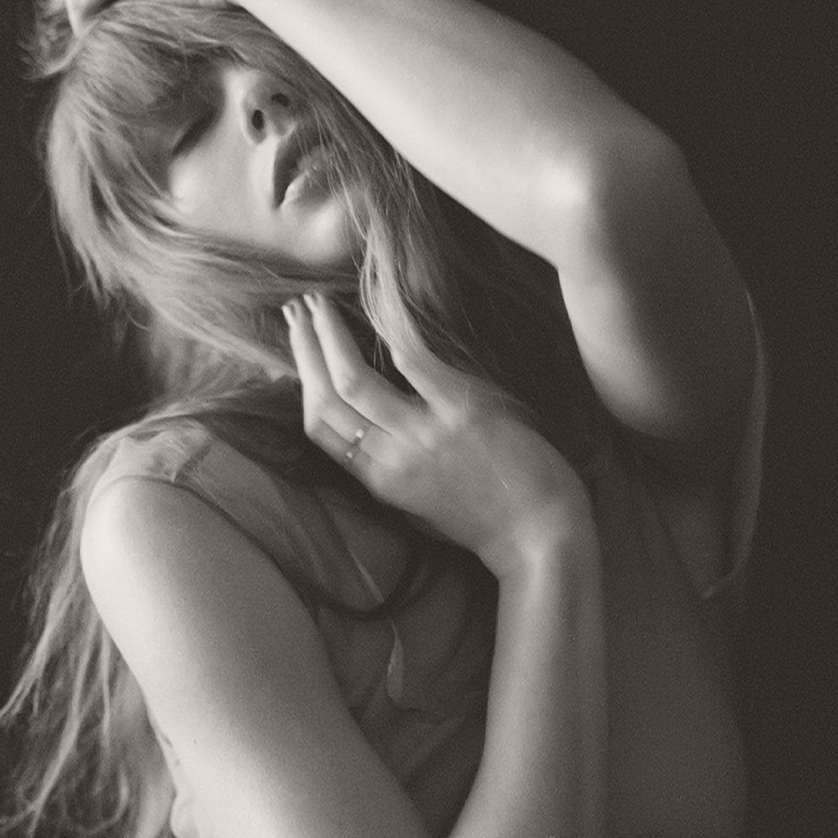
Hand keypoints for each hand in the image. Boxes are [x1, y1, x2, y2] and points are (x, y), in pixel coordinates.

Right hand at [284, 293, 595, 576]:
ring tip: (320, 302)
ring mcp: (425, 435)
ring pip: (355, 381)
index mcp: (380, 480)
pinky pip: (416, 365)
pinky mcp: (464, 414)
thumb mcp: (420, 503)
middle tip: (297, 308)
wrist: (540, 534)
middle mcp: (393, 458)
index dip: (302, 378)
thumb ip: (389, 468)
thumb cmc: (485, 520)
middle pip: (328, 397)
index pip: (319, 426)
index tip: (297, 343)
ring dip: (330, 335)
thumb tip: (368, 426)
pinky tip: (380, 305)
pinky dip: (392, 332)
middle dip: (306, 348)